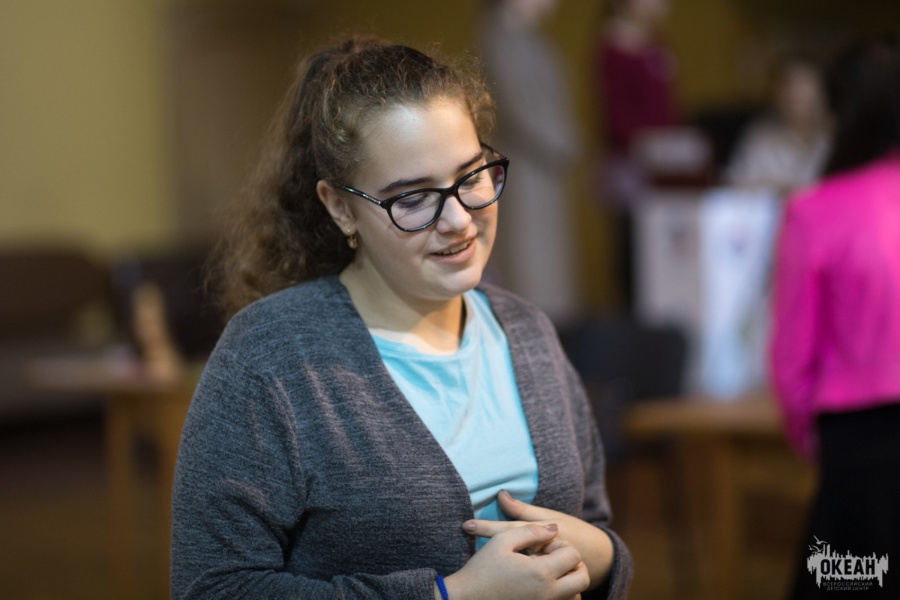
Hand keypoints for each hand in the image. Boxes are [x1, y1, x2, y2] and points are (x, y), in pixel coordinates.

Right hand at [441, 523, 588, 599]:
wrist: (466, 598)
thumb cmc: (482, 568)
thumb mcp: (503, 539)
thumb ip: (531, 531)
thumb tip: (554, 529)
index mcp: (541, 572)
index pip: (574, 555)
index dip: (561, 545)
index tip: (543, 546)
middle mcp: (548, 593)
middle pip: (582, 578)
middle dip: (572, 564)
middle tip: (552, 558)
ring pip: (575, 594)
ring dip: (568, 580)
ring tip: (546, 571)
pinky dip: (560, 594)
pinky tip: (540, 585)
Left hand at [463, 491, 613, 588]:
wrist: (595, 558)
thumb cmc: (573, 531)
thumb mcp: (550, 517)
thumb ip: (524, 511)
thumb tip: (501, 494)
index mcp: (538, 537)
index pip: (508, 530)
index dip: (486, 527)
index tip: (466, 525)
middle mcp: (536, 556)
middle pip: (509, 550)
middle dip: (489, 547)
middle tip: (467, 535)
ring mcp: (538, 571)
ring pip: (516, 566)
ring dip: (497, 563)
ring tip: (478, 561)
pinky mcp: (542, 583)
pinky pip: (526, 579)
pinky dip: (514, 576)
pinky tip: (498, 577)